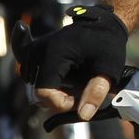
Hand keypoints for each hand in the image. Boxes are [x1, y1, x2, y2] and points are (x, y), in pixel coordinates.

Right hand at [13, 4, 128, 120]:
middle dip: (60, 97)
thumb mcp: (108, 68)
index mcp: (53, 54)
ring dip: (54, 90)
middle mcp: (37, 51)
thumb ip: (96, 92)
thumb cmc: (107, 43)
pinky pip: (30, 73)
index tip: (79, 100)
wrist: (103, 23)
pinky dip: (41, 79)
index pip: (43, 93)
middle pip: (38, 92)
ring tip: (76, 81)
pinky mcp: (34, 51)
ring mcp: (33, 50)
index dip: (61, 103)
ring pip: (35, 86)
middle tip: (81, 89)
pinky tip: (55, 77)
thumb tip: (83, 115)